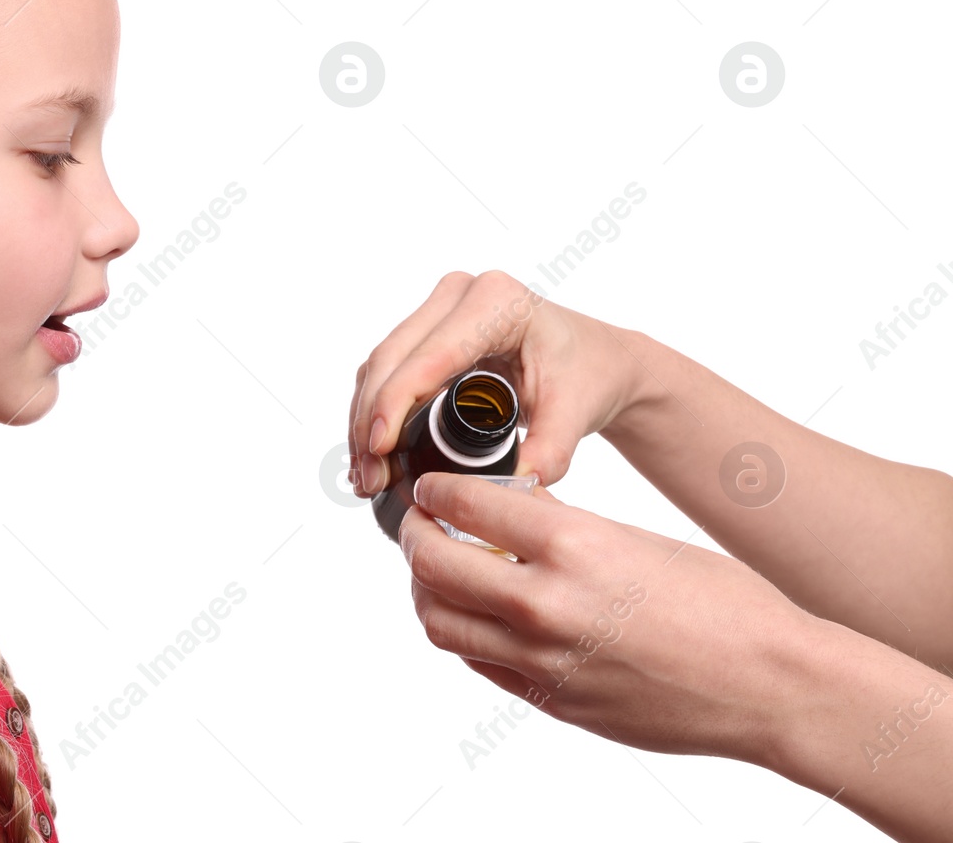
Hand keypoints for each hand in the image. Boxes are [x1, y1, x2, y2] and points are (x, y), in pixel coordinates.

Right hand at [348, 270, 642, 495]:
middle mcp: (460, 294)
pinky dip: (374, 410)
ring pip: (380, 363)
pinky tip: (370, 452)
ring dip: (364, 419)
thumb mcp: (575, 413)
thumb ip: (550, 451)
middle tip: (369, 478)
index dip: (394, 404)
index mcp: (497, 303)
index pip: (428, 356)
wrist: (596, 360)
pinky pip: (387, 368)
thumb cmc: (588, 376)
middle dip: (370, 421)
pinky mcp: (427, 328)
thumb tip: (513, 488)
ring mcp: (440, 307)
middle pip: (391, 357)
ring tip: (367, 476)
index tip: (379, 451)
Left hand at [400, 471, 816, 763]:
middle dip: (414, 535)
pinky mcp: (552, 701)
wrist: (773, 685)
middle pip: (432, 565)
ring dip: (425, 589)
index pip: (465, 504)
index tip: (432, 485)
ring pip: (440, 621)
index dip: (436, 490)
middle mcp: (546, 605)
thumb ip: (559, 528)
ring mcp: (544, 661)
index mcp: (573, 547)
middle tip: (418, 522)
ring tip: (437, 569)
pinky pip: (477, 662)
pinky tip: (477, 613)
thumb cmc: (723, 605)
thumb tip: (503, 509)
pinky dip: (463, 632)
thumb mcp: (634, 537)